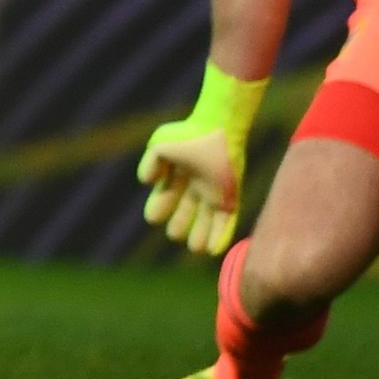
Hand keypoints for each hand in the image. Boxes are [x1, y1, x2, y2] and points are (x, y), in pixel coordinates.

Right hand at [136, 112, 248, 257]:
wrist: (219, 127)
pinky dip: (221, 236)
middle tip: (175, 233)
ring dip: (201, 237)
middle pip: (185, 215)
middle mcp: (195, 188)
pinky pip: (227, 221)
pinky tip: (214, 250)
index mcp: (176, 177)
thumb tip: (147, 183)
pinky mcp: (231, 197)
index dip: (158, 210)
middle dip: (179, 227)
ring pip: (207, 222)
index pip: (164, 200)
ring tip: (195, 248)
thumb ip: (149, 163)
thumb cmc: (189, 134)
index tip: (154, 217)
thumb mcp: (160, 145)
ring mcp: (214, 194)